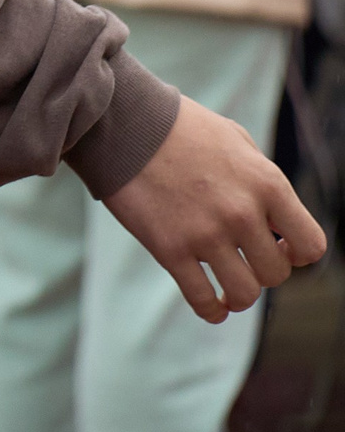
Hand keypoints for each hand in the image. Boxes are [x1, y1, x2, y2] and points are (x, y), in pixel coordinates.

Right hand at [103, 95, 328, 322]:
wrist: (121, 121)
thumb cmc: (179, 126)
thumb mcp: (235, 141)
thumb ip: (261, 179)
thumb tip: (275, 218)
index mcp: (267, 184)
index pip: (310, 246)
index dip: (296, 253)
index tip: (277, 247)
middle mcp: (242, 213)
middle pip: (275, 274)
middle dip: (262, 272)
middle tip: (243, 261)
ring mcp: (205, 233)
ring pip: (245, 294)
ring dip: (239, 296)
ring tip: (229, 291)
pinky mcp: (169, 248)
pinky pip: (201, 299)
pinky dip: (210, 310)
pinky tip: (211, 307)